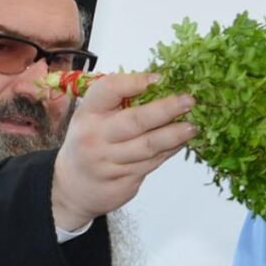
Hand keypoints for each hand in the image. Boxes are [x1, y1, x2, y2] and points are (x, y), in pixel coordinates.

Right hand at [49, 72, 195, 232]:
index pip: (108, 90)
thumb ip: (119, 102)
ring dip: (174, 135)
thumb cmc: (90, 142)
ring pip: (148, 146)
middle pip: (135, 121)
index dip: (134, 81)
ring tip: (192, 126)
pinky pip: (151, 163)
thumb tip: (161, 84)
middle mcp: (96, 136)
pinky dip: (169, 151)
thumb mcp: (93, 117)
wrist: (72, 187)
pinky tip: (181, 142)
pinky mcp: (122, 181)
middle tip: (189, 101)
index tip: (160, 78)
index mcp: (88, 113)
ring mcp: (108, 161)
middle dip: (165, 110)